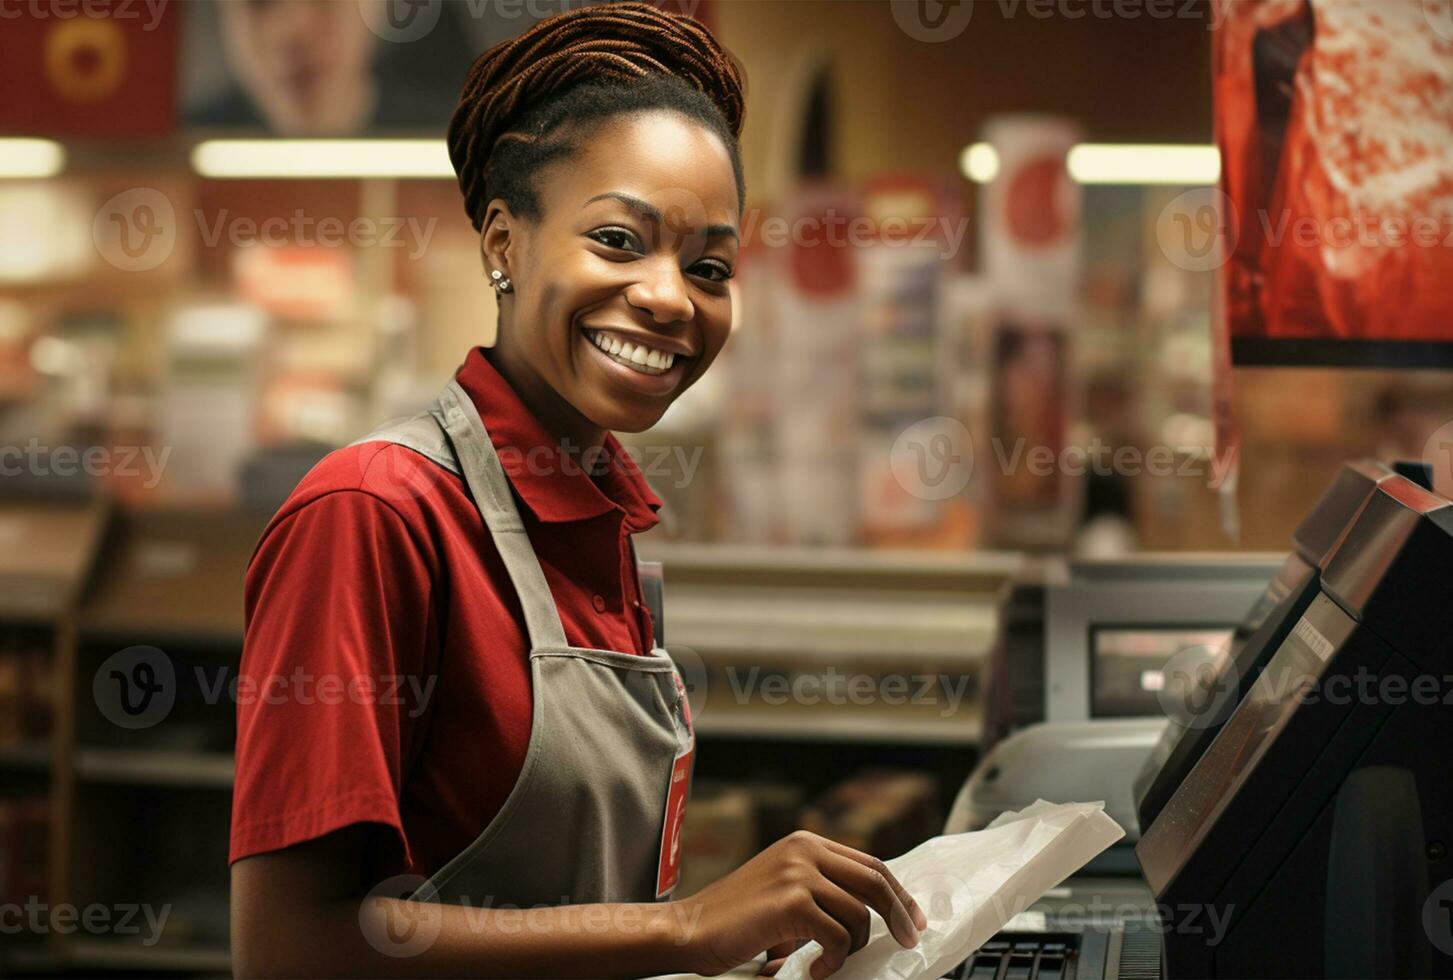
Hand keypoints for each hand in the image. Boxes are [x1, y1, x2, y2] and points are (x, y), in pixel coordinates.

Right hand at [669, 830, 927, 978]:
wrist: (689, 929)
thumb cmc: (735, 919)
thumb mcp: (783, 889)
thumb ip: (821, 888)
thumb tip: (873, 911)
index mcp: (805, 843)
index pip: (869, 862)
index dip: (897, 892)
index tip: (913, 917)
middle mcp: (804, 850)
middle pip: (875, 880)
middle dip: (900, 914)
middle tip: (909, 940)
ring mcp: (798, 874)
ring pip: (859, 914)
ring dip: (853, 947)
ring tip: (829, 962)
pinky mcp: (791, 902)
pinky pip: (837, 937)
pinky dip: (833, 961)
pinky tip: (814, 969)